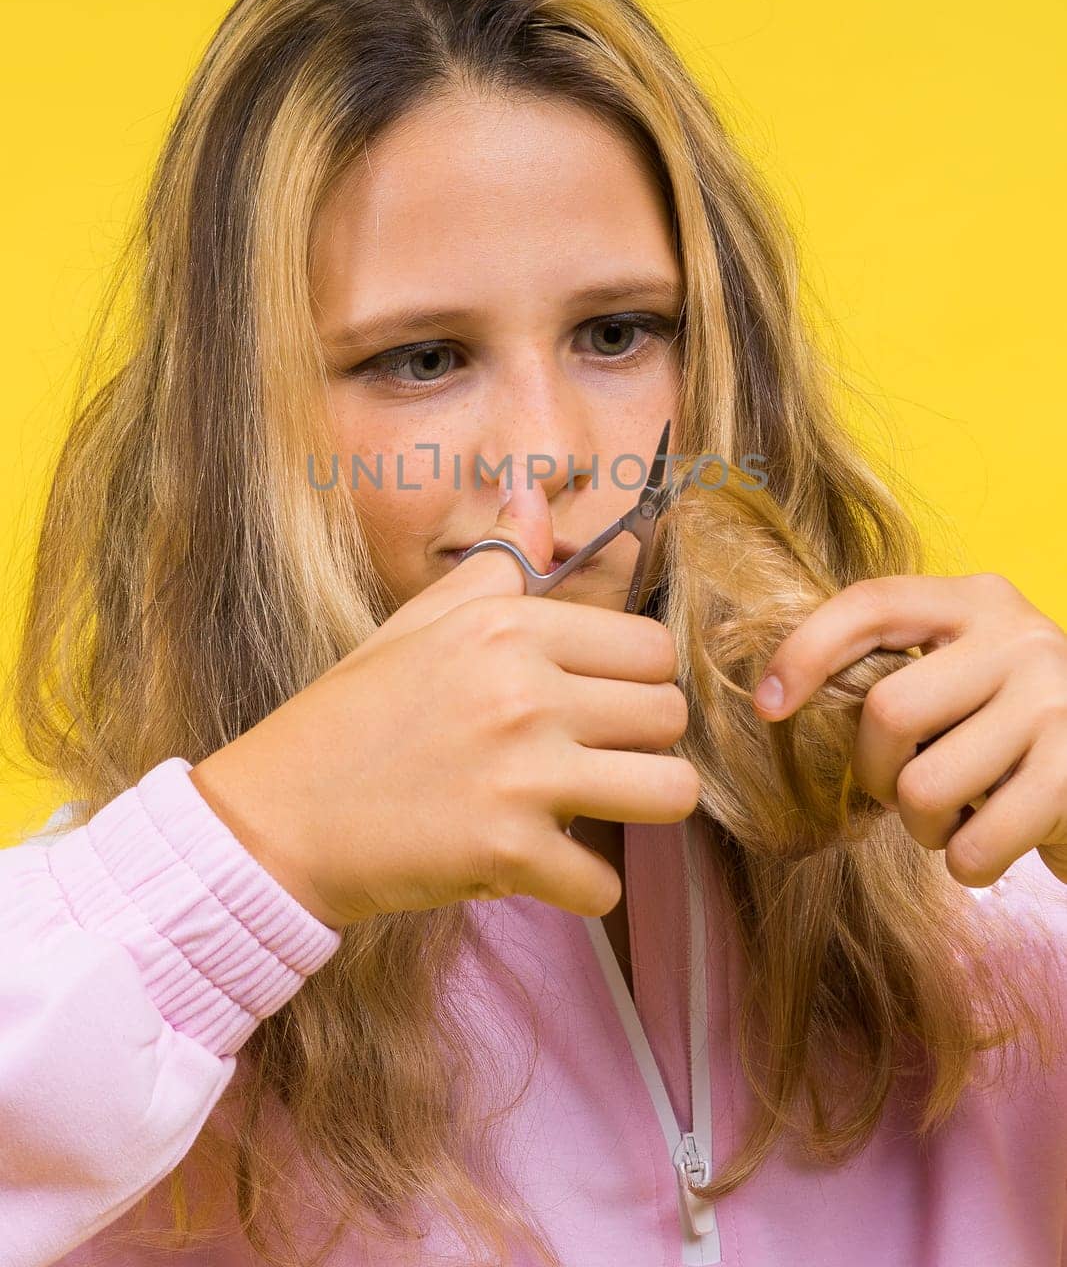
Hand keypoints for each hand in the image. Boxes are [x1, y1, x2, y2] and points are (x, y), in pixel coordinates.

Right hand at [191, 465, 696, 928]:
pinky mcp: (507, 851)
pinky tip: (539, 868)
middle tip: (594, 758)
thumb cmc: (347, 718)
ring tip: (593, 808)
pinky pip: (605, 883)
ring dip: (640, 809)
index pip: (652, 646)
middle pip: (670, 715)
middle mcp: (525, 691)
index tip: (603, 703)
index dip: (637, 679)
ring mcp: (521, 773)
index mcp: (508, 627)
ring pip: (672, 792)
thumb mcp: (415, 622)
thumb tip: (533, 495)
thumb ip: (495, 564)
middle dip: (644, 742)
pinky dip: (580, 888)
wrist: (275, 818)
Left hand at [750, 573, 1066, 888]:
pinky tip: (992, 841)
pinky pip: (975, 845)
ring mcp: (1054, 702)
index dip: (806, 651)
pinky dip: (967, 863)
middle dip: (878, 772)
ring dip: (924, 827)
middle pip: (888, 711)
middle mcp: (1018, 637)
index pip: (871, 605)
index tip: (767, 706)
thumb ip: (899, 670)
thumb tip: (783, 700)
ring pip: (925, 787)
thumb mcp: (963, 673)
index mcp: (974, 601)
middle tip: (905, 789)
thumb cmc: (1012, 728)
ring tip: (958, 815)